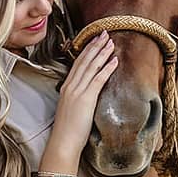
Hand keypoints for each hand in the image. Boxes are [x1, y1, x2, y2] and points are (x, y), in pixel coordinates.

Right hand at [51, 31, 117, 155]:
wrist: (63, 142)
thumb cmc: (68, 131)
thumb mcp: (71, 109)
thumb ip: (78, 98)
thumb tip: (87, 95)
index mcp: (66, 88)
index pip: (77, 64)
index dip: (87, 50)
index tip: (95, 40)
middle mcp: (70, 86)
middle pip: (84, 60)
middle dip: (95, 45)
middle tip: (104, 33)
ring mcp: (77, 91)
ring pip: (91, 66)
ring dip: (102, 53)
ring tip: (111, 42)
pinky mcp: (85, 98)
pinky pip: (98, 79)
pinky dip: (107, 68)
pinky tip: (115, 60)